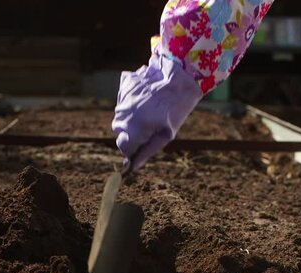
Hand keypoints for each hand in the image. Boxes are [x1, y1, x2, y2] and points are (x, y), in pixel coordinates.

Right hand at [112, 53, 202, 170]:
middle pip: (120, 131)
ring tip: (151, 109)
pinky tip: (146, 97)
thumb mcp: (165, 135)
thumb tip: (133, 167)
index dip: (133, 149)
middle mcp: (122, 114)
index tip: (142, 145)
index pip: (124, 147)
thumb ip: (147, 151)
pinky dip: (132, 101)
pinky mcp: (124, 84)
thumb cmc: (175, 110)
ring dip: (132, 117)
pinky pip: (124, 98)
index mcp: (133, 129)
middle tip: (150, 126)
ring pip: (121, 115)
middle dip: (131, 132)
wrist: (180, 77)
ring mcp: (121, 98)